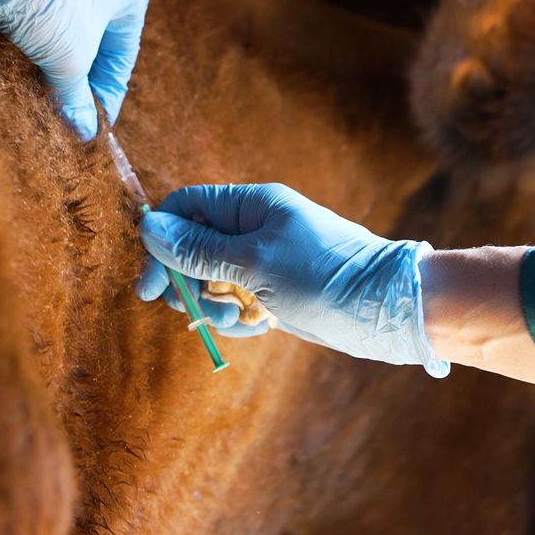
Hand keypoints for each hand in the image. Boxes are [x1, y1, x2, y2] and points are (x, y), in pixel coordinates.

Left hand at [0, 0, 149, 140]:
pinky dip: (31, 24)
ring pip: (66, 16)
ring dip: (53, 49)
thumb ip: (77, 97)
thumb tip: (84, 131)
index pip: (122, 55)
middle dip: (76, 72)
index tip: (90, 123)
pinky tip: (15, 47)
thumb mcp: (68, 58)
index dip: (105, 95)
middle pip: (95, 35)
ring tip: (35, 83)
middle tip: (60, 108)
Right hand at [136, 183, 449, 375]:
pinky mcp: (275, 291)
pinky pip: (237, 301)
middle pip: (193, 247)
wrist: (385, 309)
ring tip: (233, 321)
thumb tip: (150, 227)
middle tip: (185, 308)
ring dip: (211, 304)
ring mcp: (265, 261)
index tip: (149, 284)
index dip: (161, 241)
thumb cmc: (322, 275)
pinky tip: (254, 328)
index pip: (187, 209)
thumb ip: (199, 248)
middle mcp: (254, 229)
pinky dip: (236, 318)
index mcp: (250, 206)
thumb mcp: (253, 262)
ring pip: (213, 279)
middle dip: (185, 280)